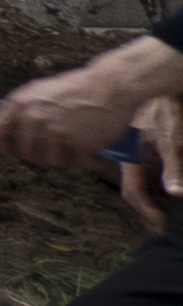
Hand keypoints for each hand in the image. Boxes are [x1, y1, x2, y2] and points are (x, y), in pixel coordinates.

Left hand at [0, 36, 182, 165]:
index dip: (1, 143)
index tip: (9, 149)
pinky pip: (76, 162)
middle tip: (54, 149)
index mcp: (21, 103)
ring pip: (49, 160)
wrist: (111, 85)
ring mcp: (56, 131)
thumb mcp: (40, 90)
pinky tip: (91, 151)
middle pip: (24, 152)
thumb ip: (20, 109)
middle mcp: (35, 117)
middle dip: (37, 153)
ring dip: (62, 158)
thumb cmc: (75, 89)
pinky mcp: (79, 143)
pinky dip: (85, 160)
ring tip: (72, 147)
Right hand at [132, 99, 179, 231]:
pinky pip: (147, 169)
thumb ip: (173, 168)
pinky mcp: (142, 143)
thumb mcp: (173, 139)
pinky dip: (159, 181)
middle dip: (153, 206)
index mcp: (130, 156)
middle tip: (169, 219)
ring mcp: (135, 149)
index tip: (164, 224)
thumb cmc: (165, 107)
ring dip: (157, 194)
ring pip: (143, 179)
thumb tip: (176, 194)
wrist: (155, 80)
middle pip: (136, 189)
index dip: (149, 211)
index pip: (134, 192)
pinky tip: (170, 184)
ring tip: (173, 205)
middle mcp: (129, 155)